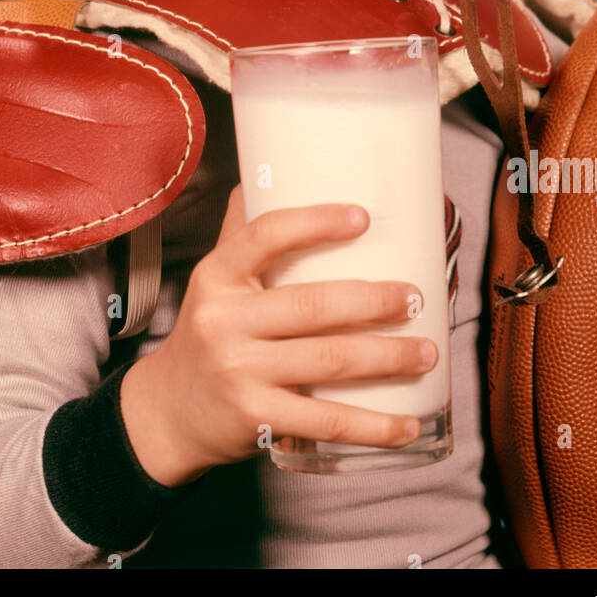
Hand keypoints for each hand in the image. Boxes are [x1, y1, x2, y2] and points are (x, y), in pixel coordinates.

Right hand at [119, 184, 436, 485]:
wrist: (168, 412)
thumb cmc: (207, 333)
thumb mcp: (213, 278)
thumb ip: (243, 232)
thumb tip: (272, 168)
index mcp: (217, 275)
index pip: (266, 236)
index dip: (317, 222)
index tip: (365, 218)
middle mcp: (224, 322)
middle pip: (314, 304)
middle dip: (377, 301)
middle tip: (417, 297)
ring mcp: (240, 373)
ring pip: (330, 360)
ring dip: (389, 357)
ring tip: (428, 351)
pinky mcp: (257, 420)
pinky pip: (326, 421)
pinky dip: (374, 428)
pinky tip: (408, 426)